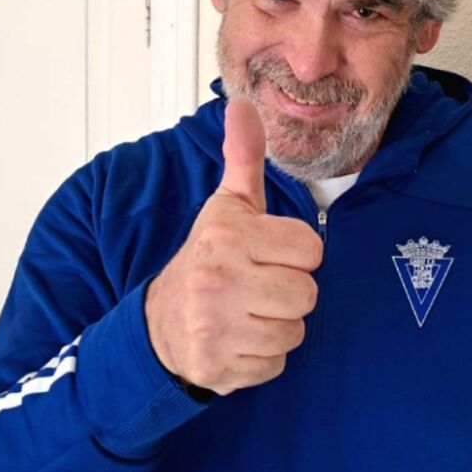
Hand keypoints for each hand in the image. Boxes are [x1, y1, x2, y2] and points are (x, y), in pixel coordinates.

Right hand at [144, 99, 322, 396]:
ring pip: (294, 332)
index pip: (311, 250)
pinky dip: (263, 358)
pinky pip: (276, 365)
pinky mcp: (217, 367)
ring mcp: (215, 327)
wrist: (160, 324)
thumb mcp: (227, 208)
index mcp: (227, 236)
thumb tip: (243, 105)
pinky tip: (239, 341)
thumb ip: (243, 159)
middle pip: (307, 295)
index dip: (296, 255)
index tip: (269, 256)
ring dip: (278, 327)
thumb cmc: (207, 261)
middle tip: (259, 288)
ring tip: (249, 314)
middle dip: (289, 294)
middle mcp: (218, 280)